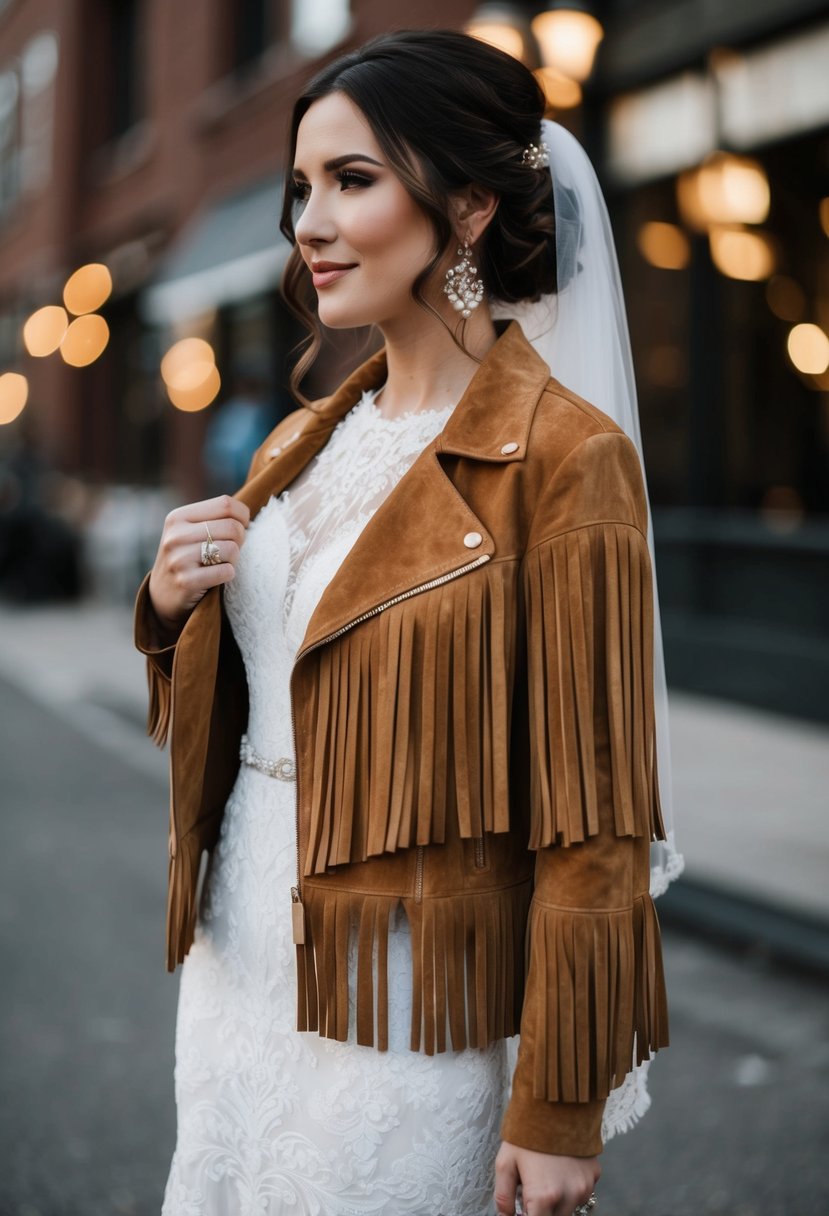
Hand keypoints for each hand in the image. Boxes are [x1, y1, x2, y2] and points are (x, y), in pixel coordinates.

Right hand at [148, 494, 249, 631]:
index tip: (240, 527)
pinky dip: (229, 574)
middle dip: (241, 539)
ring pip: (232, 549)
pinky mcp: (186, 581)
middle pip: (232, 526)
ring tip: (222, 563)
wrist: (162, 595)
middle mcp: (176, 535)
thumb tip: (247, 513)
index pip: (225, 504)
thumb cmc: (187, 558)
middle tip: (232, 550)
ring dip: (234, 559)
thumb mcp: (190, 532)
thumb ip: (214, 518)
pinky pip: (226, 571)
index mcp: (178, 517)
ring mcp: (179, 559)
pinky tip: (216, 577)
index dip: (242, 516)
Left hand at [494, 1141, 599, 1215]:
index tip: (523, 1209)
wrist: (555, 1101)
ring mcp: (584, 1186)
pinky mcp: (594, 1175)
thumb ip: (503, 1197)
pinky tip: (560, 1167)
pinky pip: (582, 1191)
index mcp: (543, 1197)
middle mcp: (568, 1196)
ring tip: (546, 1174)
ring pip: (569, 1207)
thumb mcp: (505, 1162)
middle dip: (542, 1210)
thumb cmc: (526, 1132)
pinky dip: (571, 1187)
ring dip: (558, 1201)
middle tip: (531, 1190)